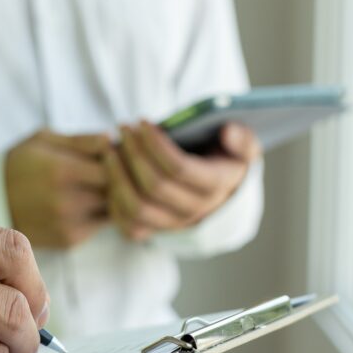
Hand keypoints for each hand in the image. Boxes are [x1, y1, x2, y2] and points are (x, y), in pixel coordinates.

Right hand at [5, 129, 111, 248]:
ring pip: (113, 210)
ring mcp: (69, 224)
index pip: (114, 167)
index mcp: (62, 171)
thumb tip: (112, 139)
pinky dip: (101, 213)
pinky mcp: (69, 240)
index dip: (120, 159)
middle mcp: (67, 202)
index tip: (115, 153)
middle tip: (117, 169)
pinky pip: (100, 225)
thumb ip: (81, 140)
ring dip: (114, 198)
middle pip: (117, 191)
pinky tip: (89, 200)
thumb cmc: (21, 162)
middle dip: (121, 180)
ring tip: (101, 183)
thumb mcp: (44, 140)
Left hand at [106, 121, 260, 240]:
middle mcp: (195, 210)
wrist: (218, 191)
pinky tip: (110, 172)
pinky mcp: (154, 231)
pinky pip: (127, 223)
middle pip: (154, 186)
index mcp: (216, 186)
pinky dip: (114, 199)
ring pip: (137, 207)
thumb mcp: (242, 146)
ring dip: (118, 176)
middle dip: (134, 153)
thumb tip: (228, 131)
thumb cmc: (225, 158)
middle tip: (123, 127)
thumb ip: (242, 138)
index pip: (179, 168)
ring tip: (109, 147)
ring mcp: (173, 224)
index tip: (142, 121)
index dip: (156, 144)